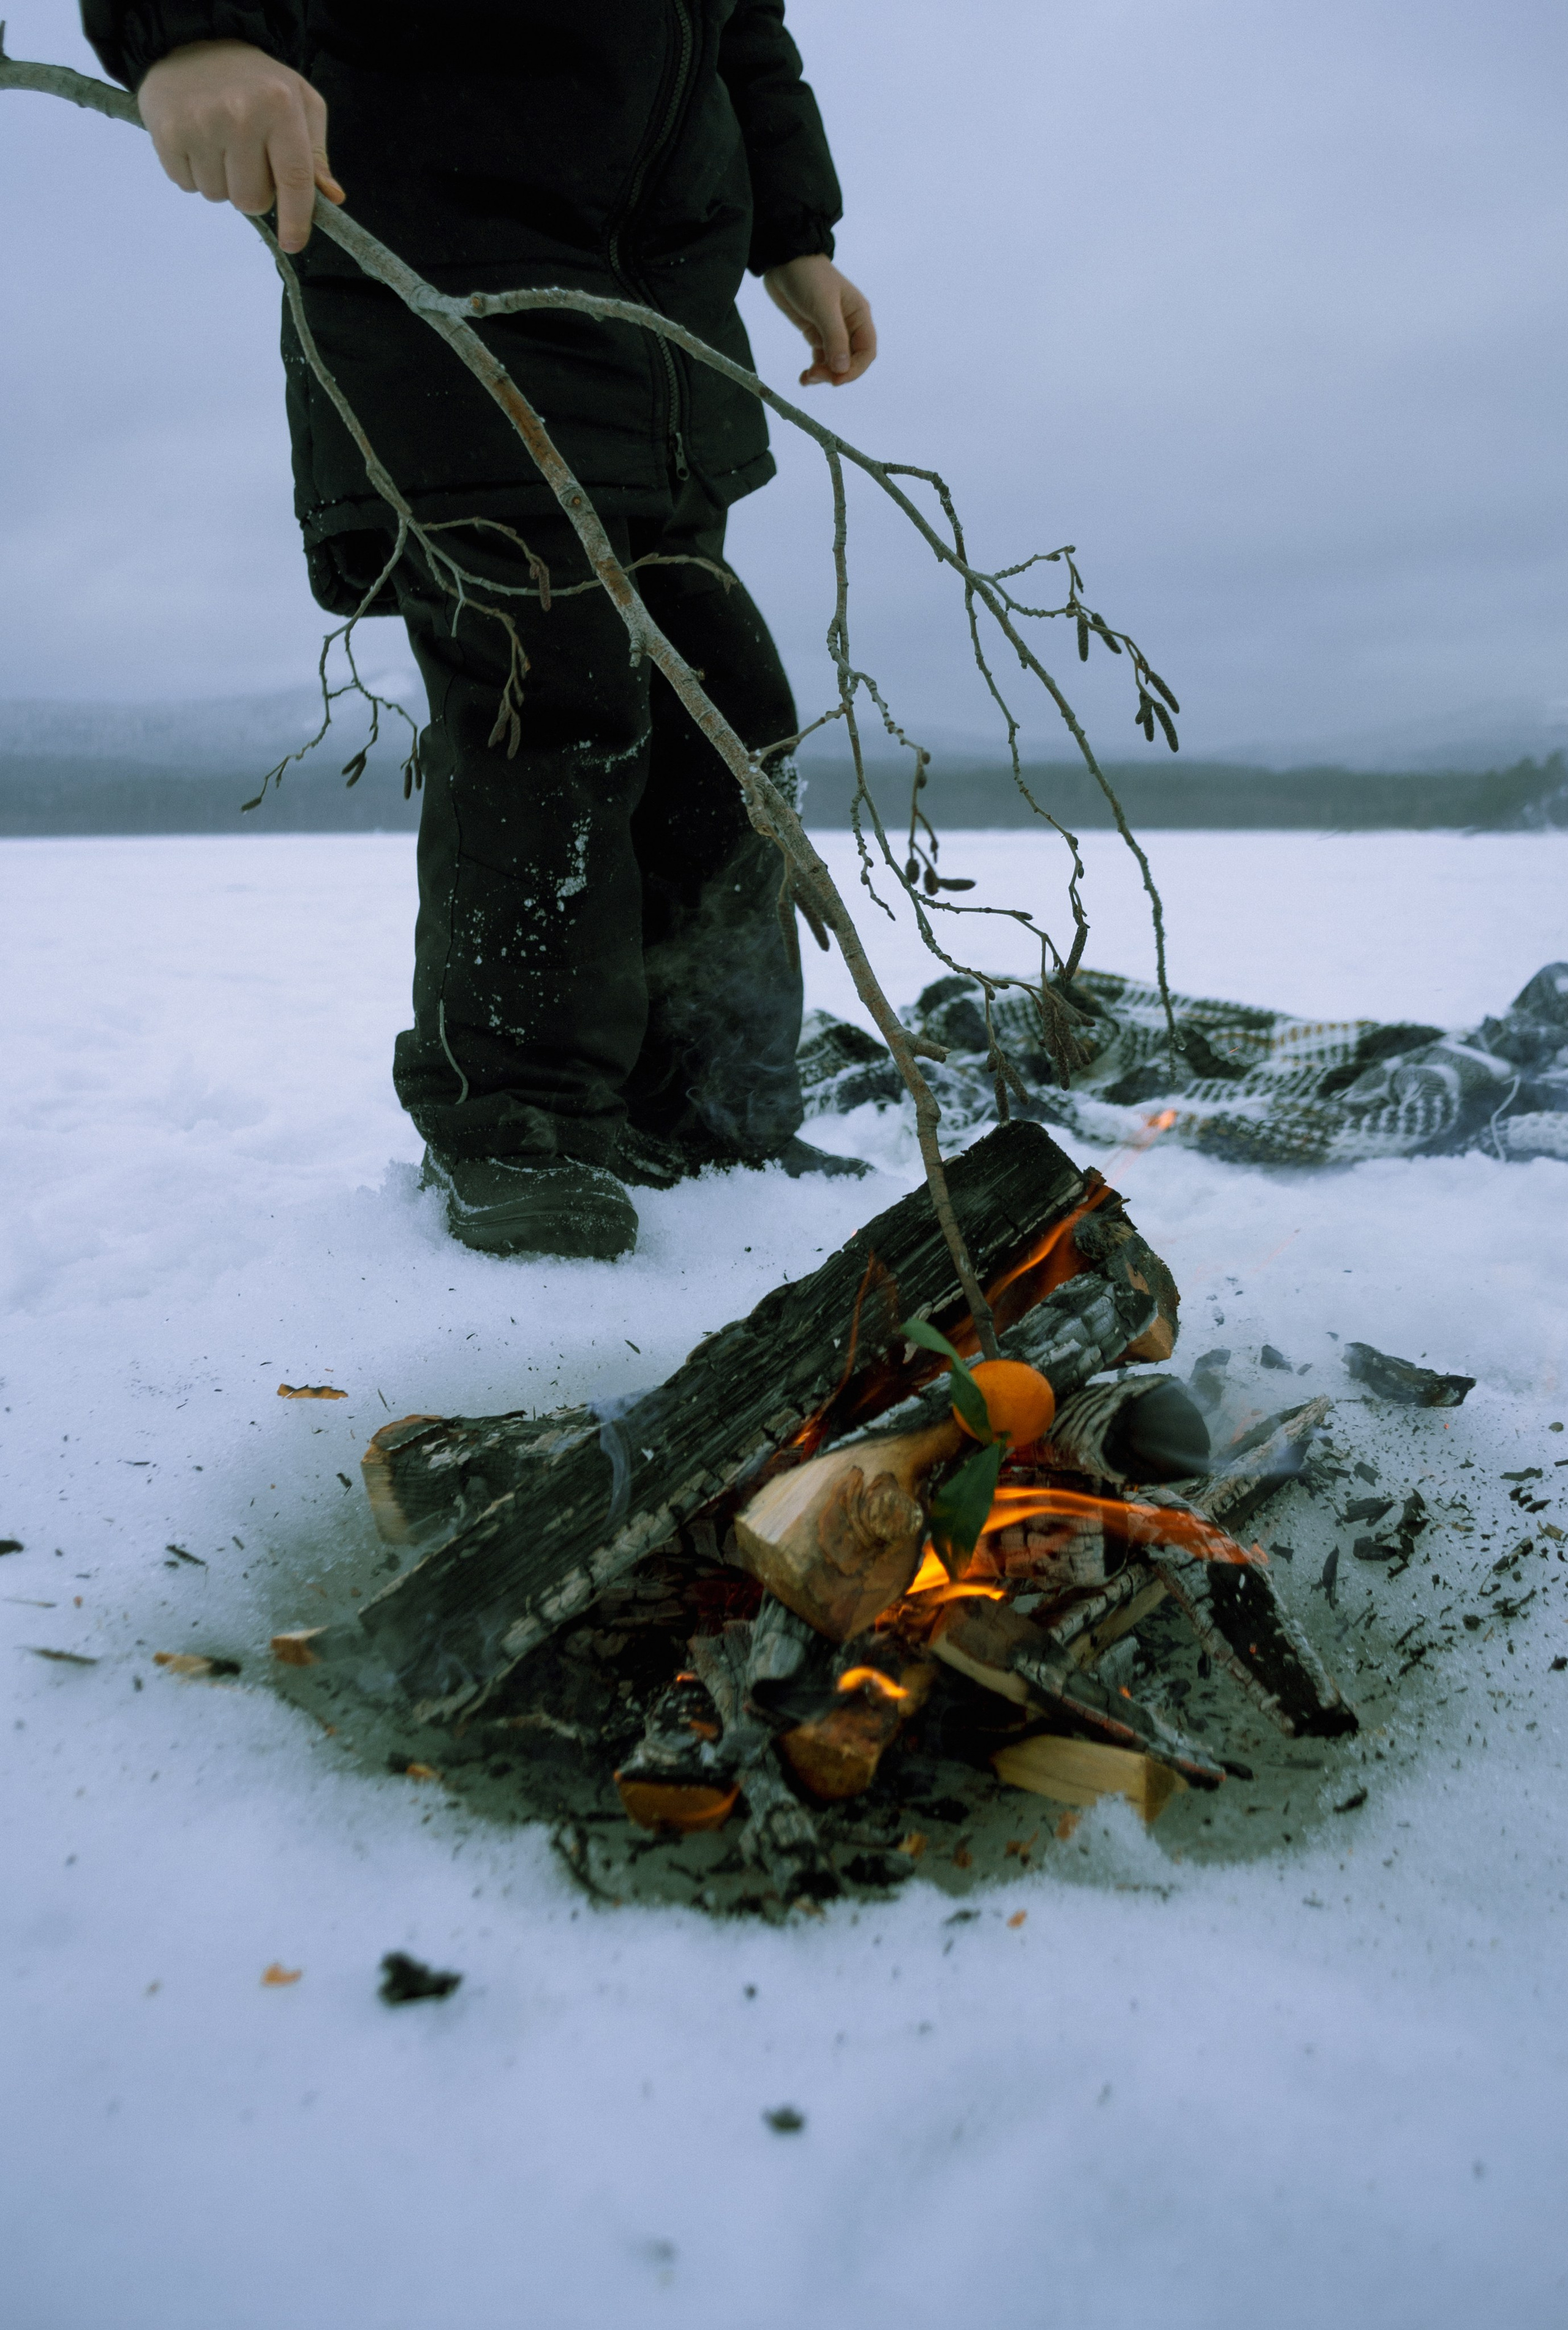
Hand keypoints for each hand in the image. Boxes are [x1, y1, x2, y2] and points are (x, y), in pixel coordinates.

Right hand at [137, 40, 342, 253]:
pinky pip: (188, 186)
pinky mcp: (168, 132)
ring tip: (221, 144)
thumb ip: (315, 154)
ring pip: (219, 196)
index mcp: (280, 106)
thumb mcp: (299, 103)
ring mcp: (201, 124)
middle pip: (253, 200)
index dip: (296, 219)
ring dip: (223, 182)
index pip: (294, 180)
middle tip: (248, 160)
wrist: (193, 41)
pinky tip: (198, 141)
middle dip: (255, 192)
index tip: (294, 243)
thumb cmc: (255, 80)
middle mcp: (240, 114)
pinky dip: (195, 173)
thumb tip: (331, 198)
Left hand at [763, 255, 876, 386]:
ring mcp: (831, 331)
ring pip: (834, 362)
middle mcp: (849, 326)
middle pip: (850, 361)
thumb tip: (842, 369)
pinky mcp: (815, 333)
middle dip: (835, 372)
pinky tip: (804, 377)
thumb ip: (835, 338)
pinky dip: (814, 369)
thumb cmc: (809, 277)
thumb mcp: (824, 307)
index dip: (854, 369)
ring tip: (807, 377)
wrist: (783, 261)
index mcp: (859, 316)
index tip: (836, 379)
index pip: (866, 351)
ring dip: (823, 374)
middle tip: (814, 375)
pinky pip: (820, 358)